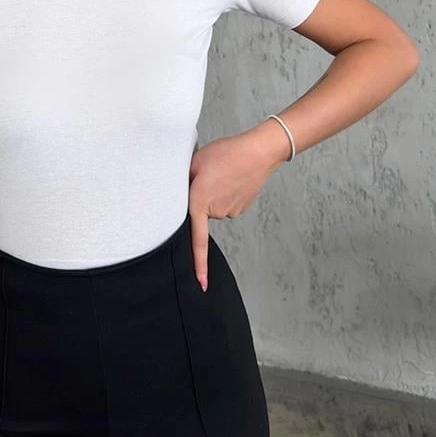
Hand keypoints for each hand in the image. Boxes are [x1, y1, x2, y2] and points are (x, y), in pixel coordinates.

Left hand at [188, 130, 280, 291]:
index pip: (197, 239)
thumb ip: (182, 180)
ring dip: (214, 193)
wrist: (259, 152)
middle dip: (200, 197)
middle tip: (207, 174)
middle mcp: (215, 212)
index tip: (202, 284)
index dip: (198, 263)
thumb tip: (177, 195)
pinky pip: (226, 204)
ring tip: (221, 173)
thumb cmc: (225, 153)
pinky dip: (226, 193)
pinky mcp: (241, 208)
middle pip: (200, 212)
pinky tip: (232, 178)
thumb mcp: (195, 162)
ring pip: (214, 207)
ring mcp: (230, 211)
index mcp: (199, 202)